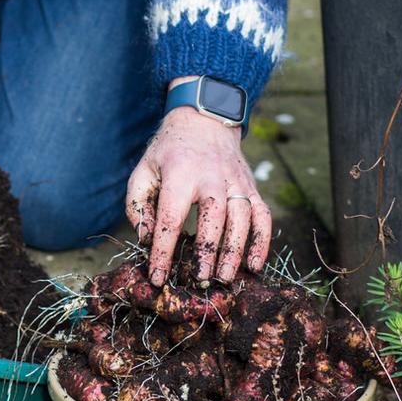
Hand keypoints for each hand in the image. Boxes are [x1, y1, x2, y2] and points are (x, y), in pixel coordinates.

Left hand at [125, 107, 271, 285]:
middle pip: (215, 215)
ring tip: (225, 278)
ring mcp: (236, 181)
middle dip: (209, 249)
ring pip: (243, 218)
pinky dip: (262, 241)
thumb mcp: (144, 171)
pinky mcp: (251, 187)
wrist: (203, 121)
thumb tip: (147, 239)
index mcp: (180, 172)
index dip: (163, 249)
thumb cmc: (169, 153)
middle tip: (201, 278)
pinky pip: (263, 216)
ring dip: (236, 250)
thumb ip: (138, 205)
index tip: (157, 277)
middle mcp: (211, 176)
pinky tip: (254, 265)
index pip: (171, 216)